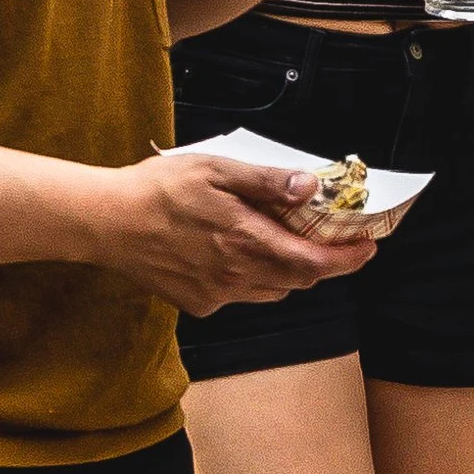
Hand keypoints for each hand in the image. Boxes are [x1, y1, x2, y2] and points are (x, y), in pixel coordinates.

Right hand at [94, 148, 375, 315]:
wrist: (106, 223)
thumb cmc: (157, 190)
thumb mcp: (216, 169)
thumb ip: (266, 181)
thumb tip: (310, 188)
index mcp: (246, 241)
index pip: (315, 262)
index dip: (348, 258)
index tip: (368, 246)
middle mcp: (237, 276)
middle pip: (300, 280)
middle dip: (324, 263)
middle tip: (336, 240)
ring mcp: (218, 294)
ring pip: (273, 290)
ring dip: (289, 271)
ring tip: (285, 242)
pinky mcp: (199, 304)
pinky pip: (241, 295)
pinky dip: (252, 278)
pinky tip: (235, 253)